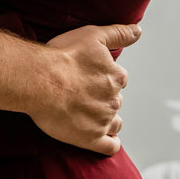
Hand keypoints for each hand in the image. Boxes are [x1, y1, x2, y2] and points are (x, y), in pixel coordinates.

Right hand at [29, 23, 137, 154]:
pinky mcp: (91, 139)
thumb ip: (119, 33)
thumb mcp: (93, 36)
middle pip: (115, 101)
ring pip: (114, 122)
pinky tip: (105, 140)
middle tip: (83, 95)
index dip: (104, 77)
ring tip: (89, 116)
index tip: (90, 77)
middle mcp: (113, 100)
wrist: (41, 81)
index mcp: (116, 77)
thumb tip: (138, 31)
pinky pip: (109, 147)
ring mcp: (103, 121)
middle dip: (103, 98)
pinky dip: (110, 144)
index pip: (118, 79)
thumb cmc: (63, 56)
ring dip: (106, 119)